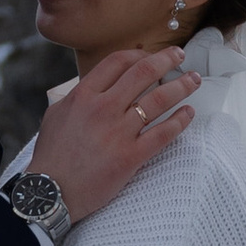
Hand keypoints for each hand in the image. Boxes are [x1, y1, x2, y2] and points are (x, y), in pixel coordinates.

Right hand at [29, 47, 199, 224]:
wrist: (50, 191)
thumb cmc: (52, 155)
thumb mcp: (56, 115)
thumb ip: (77, 97)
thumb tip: (94, 86)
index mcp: (83, 95)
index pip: (117, 62)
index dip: (140, 54)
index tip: (152, 55)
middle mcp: (103, 108)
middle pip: (143, 73)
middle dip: (167, 60)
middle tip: (181, 56)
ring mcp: (118, 132)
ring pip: (159, 100)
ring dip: (181, 86)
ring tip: (194, 80)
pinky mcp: (131, 156)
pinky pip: (163, 133)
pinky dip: (180, 120)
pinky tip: (189, 113)